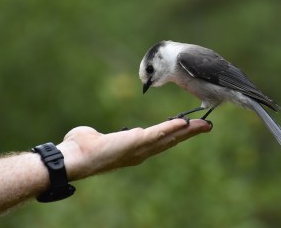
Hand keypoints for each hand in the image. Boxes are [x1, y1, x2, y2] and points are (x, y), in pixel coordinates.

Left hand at [57, 119, 211, 180]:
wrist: (73, 158)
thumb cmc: (79, 148)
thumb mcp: (94, 138)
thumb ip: (98, 136)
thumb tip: (90, 134)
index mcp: (134, 149)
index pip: (160, 140)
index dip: (176, 134)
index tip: (188, 126)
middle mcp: (141, 152)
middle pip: (172, 140)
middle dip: (190, 133)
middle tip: (207, 126)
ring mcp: (140, 149)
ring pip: (170, 138)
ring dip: (188, 131)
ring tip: (204, 124)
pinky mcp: (136, 143)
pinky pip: (159, 134)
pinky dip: (172, 127)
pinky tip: (184, 122)